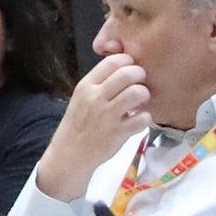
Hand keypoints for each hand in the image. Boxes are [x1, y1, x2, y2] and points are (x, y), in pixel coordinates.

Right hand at [41, 54, 153, 192]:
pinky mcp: (120, 132)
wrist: (70, 154)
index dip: (127, 61)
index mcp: (86, 86)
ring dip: (144, 95)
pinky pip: (143, 117)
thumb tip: (125, 67)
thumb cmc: (79, 123)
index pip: (112, 62)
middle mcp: (97, 98)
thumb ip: (100, 82)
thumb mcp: (82, 97)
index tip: (131, 68)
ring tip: (140, 102)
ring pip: (138, 92)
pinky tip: (138, 119)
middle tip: (140, 83)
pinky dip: (145, 117)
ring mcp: (109, 115)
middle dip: (140, 75)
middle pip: (128, 74)